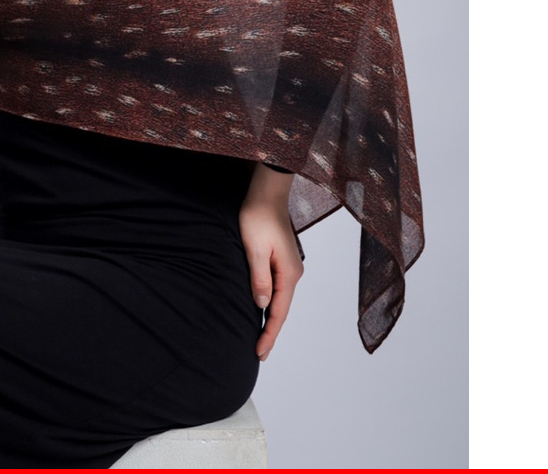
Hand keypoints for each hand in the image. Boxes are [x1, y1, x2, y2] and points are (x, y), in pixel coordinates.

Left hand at [238, 166, 303, 360]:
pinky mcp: (282, 260)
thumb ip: (259, 277)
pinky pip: (277, 288)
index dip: (269, 334)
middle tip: (259, 353)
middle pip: (282, 309)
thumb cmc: (258, 217)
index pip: (279, 312)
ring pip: (280, 300)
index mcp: (289, 273)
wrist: (266, 193)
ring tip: (261, 337)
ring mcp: (289, 266)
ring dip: (271, 318)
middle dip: (271, 331)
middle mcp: (293, 273)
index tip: (260, 353)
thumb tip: (262, 305)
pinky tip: (263, 308)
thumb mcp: (254, 249)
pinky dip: (271, 303)